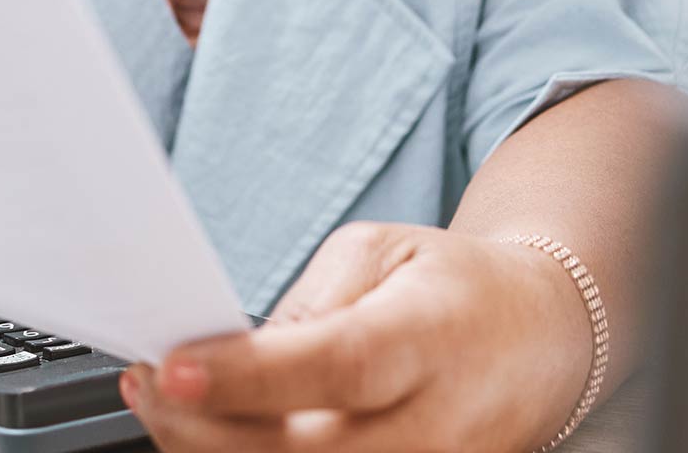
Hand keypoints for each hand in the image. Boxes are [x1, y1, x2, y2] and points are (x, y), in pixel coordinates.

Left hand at [121, 221, 591, 452]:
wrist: (539, 343)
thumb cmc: (451, 289)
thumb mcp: (382, 253)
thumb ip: (306, 306)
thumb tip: (226, 359)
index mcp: (429, 336)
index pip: (336, 364)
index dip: (248, 374)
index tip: (170, 364)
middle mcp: (433, 428)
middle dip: (204, 431)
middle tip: (149, 383)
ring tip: (168, 410)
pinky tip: (218, 436)